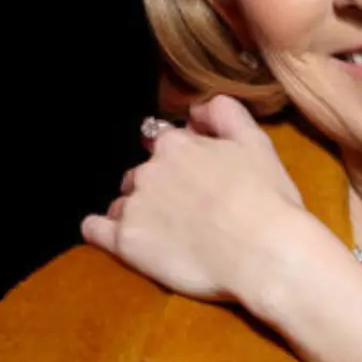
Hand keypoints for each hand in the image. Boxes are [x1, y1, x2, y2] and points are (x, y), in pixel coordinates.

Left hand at [81, 94, 306, 303]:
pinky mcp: (125, 242)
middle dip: (157, 186)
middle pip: (141, 173)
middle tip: (186, 208)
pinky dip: (100, 230)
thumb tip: (197, 109)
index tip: (196, 175)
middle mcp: (148, 170)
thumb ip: (225, 113)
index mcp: (177, 144)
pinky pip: (95, 230)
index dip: (181, 157)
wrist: (263, 252)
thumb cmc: (267, 198)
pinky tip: (114, 235)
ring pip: (122, 201)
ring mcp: (133, 206)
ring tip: (163, 230)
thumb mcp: (256, 142)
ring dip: (136, 209)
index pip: (164, 141)